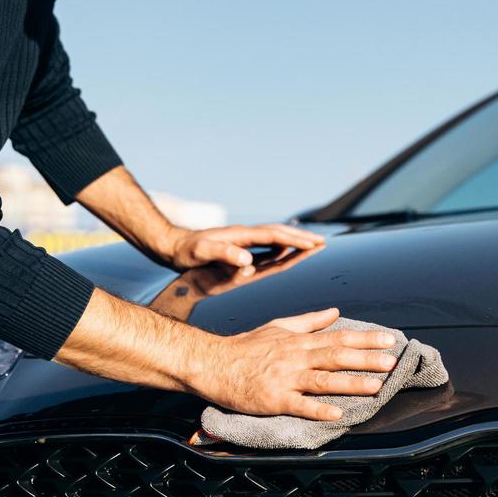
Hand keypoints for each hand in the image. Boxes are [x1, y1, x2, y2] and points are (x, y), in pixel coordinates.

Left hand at [163, 223, 324, 274]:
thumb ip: (224, 254)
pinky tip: (288, 251)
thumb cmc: (188, 251)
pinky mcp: (240, 249)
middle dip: (301, 239)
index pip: (273, 237)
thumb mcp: (203, 252)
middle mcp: (246, 237)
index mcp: (241, 236)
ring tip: (314, 245)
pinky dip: (281, 249)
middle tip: (323, 242)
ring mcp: (244, 242)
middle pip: (279, 235)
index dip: (294, 241)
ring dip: (295, 243)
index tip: (313, 244)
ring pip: (276, 241)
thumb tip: (248, 261)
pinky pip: (266, 250)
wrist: (174, 246)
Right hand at [187, 307, 397, 420]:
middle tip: (392, 362)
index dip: (366, 338)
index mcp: (299, 341)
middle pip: (337, 356)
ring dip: (352, 383)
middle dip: (367, 359)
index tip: (389, 340)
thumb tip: (335, 312)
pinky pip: (299, 405)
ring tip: (376, 387)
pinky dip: (318, 409)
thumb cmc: (246, 347)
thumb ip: (309, 321)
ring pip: (324, 380)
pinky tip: (337, 414)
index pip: (339, 337)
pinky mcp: (273, 399)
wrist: (213, 364)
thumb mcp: (278, 326)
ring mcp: (285, 378)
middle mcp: (296, 357)